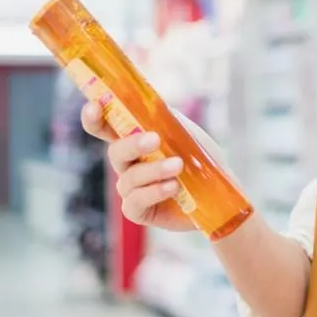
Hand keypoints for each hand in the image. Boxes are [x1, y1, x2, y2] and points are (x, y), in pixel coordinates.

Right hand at [81, 102, 195, 231]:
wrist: (222, 194)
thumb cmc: (201, 160)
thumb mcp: (186, 133)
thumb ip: (165, 119)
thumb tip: (147, 104)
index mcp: (135, 141)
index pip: (106, 128)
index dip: (94, 118)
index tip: (94, 106)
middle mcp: (128, 164)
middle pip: (115, 152)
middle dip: (132, 145)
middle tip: (155, 139)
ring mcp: (131, 189)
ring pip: (128, 178)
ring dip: (154, 170)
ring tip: (178, 166)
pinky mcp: (139, 211)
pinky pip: (134, 202)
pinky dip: (154, 192)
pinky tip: (173, 187)